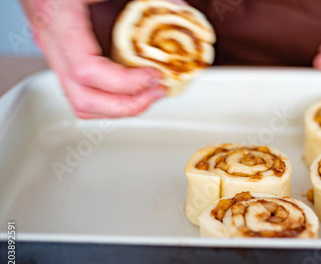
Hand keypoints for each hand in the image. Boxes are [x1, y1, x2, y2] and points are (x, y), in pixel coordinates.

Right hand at [20, 0, 185, 118]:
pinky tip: (134, 88)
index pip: (87, 70)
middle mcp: (54, 44)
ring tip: (149, 95)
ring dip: (119, 108)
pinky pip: (85, 93)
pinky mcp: (65, 58)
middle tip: (156, 92)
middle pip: (84, 99)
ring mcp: (56, 54)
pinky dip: (112, 100)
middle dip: (127, 105)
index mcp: (59, 21)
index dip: (125, 82)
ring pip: (82, 104)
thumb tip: (179, 7)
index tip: (154, 75)